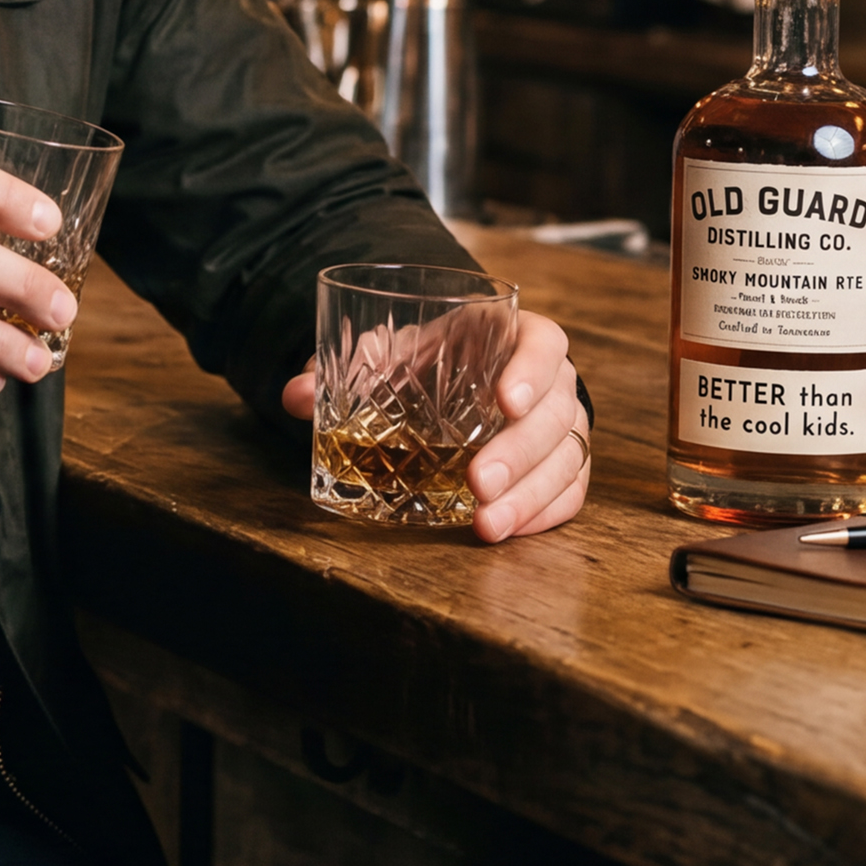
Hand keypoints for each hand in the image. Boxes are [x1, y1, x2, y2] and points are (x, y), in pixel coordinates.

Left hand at [280, 311, 590, 542]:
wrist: (457, 377)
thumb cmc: (430, 360)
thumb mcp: (394, 354)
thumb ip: (350, 368)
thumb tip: (295, 395)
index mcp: (515, 335)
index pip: (544, 344)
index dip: (531, 370)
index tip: (504, 401)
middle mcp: (551, 380)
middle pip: (555, 413)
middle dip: (520, 452)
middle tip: (478, 482)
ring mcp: (562, 425)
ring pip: (566, 458)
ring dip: (530, 495)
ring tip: (487, 525)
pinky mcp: (562, 464)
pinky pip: (570, 491)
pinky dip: (543, 513)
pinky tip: (509, 530)